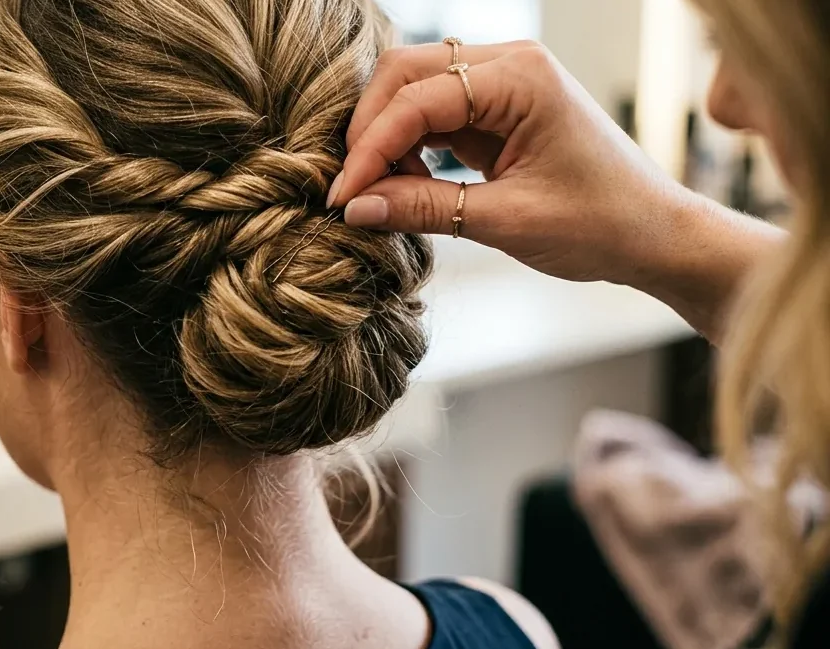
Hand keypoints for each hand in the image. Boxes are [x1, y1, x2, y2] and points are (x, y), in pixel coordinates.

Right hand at [329, 40, 700, 285]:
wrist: (654, 234)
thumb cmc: (601, 224)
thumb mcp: (507, 222)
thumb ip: (426, 208)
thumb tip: (355, 208)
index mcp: (520, 78)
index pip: (416, 99)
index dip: (370, 148)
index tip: (342, 197)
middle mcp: (508, 65)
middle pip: (403, 74)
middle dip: (368, 130)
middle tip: (350, 189)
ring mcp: (501, 83)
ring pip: (411, 90)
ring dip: (385, 138)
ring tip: (376, 193)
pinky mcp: (495, 110)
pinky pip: (431, 114)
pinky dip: (407, 147)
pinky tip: (402, 186)